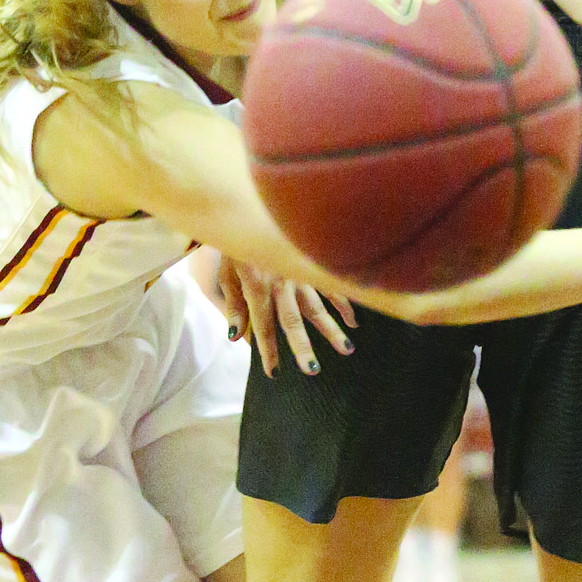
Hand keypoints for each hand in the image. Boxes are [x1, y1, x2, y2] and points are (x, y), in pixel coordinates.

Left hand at [216, 257, 355, 376]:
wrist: (250, 208)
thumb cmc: (236, 244)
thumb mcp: (227, 273)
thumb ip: (234, 305)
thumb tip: (235, 337)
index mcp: (258, 287)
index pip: (263, 326)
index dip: (267, 350)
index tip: (274, 372)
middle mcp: (281, 283)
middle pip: (293, 320)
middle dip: (302, 346)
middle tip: (311, 369)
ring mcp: (299, 273)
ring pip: (317, 305)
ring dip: (331, 328)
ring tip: (346, 349)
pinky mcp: (310, 264)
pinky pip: (329, 285)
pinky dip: (343, 303)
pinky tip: (353, 321)